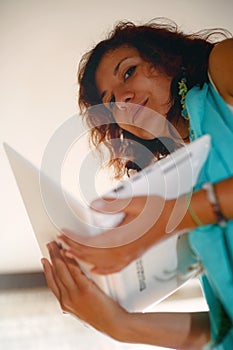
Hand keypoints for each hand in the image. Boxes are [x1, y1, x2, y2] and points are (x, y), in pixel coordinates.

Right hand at [42, 241, 128, 337]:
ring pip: (62, 269)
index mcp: (65, 304)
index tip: (45, 259)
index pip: (52, 283)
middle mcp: (67, 299)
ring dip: (58, 255)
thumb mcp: (83, 309)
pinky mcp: (85, 288)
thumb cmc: (102, 316)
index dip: (47, 270)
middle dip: (51, 257)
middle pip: (55, 273)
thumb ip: (75, 299)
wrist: (114, 324)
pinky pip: (74, 270)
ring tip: (57, 244)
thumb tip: (72, 291)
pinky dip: (70, 260)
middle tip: (50, 246)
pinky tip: (68, 252)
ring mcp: (75, 294)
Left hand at [58, 195, 183, 273]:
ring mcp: (128, 255)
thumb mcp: (135, 202)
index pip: (90, 243)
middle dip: (73, 249)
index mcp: (122, 238)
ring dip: (82, 259)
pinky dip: (100, 269)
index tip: (63, 234)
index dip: (74, 240)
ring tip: (69, 253)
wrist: (174, 218)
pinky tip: (95, 268)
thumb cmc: (157, 210)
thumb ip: (113, 204)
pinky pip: (113, 268)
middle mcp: (123, 251)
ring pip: (99, 263)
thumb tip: (94, 205)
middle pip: (91, 255)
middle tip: (60, 242)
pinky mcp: (132, 256)